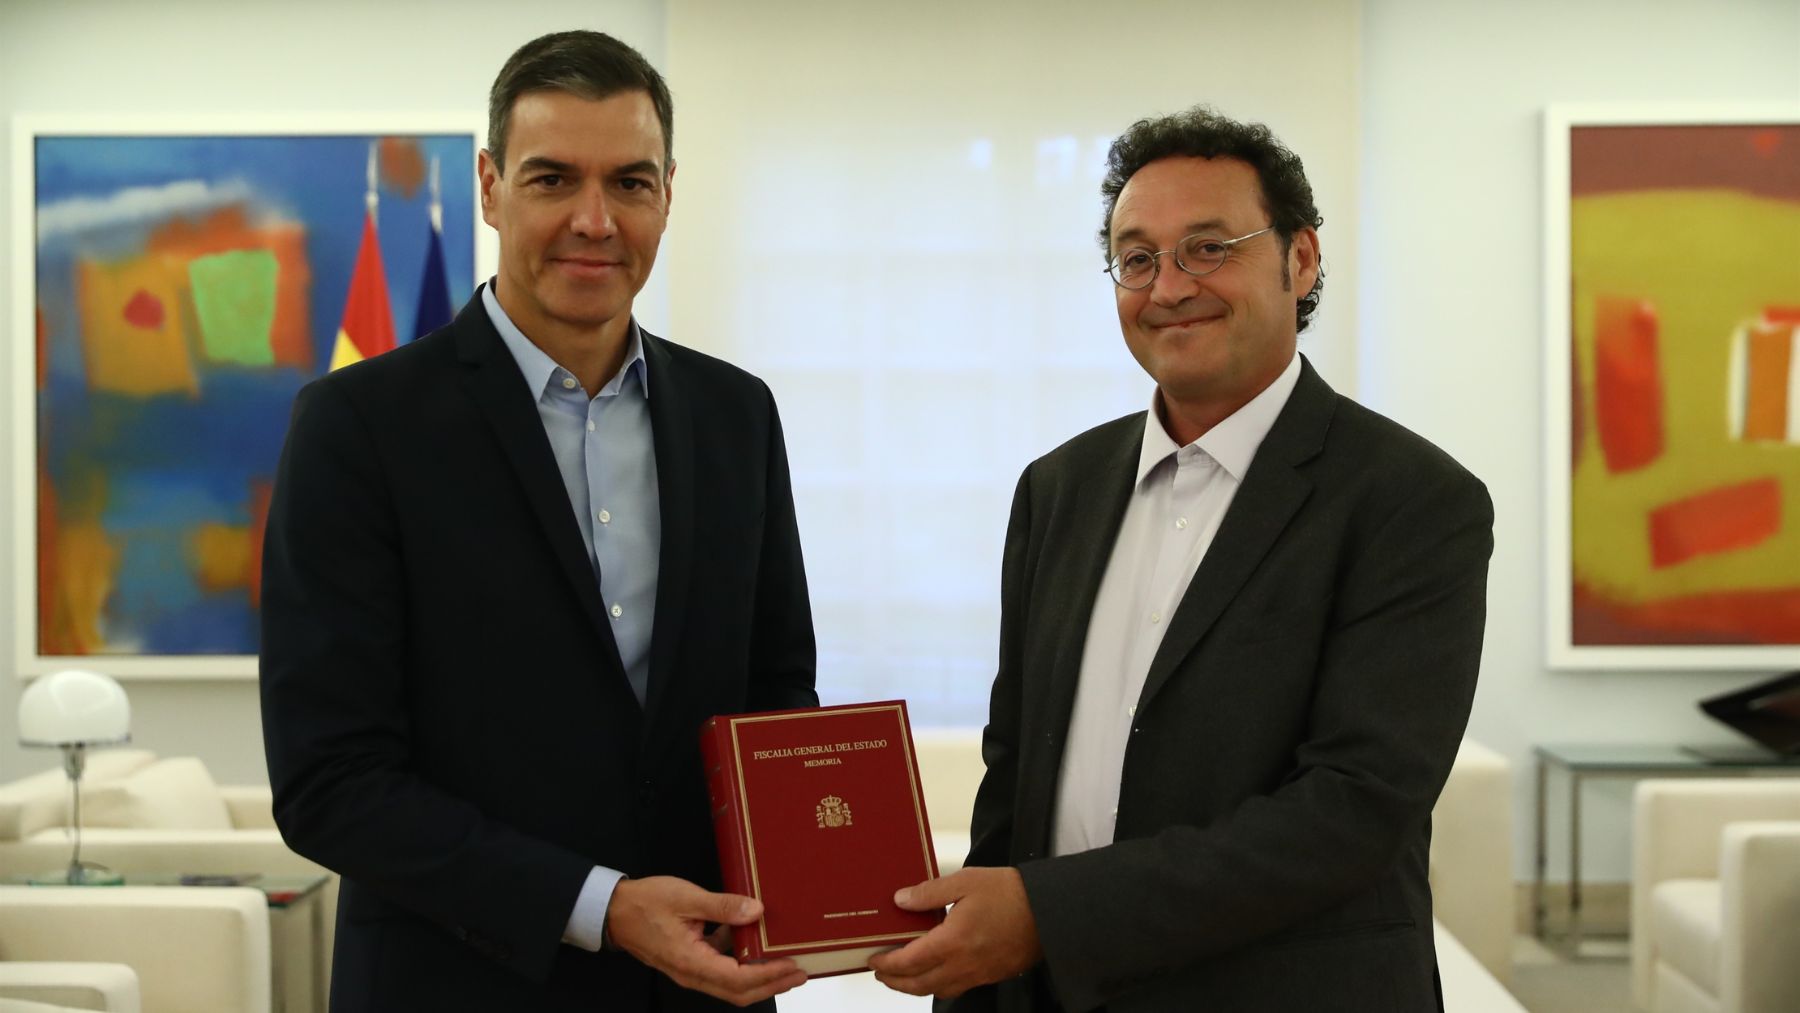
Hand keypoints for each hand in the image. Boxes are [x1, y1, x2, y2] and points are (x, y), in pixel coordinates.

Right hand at [606, 876, 806, 1005]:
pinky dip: (742, 964)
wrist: (614, 911)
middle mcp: (692, 974)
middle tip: (800, 973)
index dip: (769, 975)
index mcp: (691, 962)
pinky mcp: (690, 962)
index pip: (739, 978)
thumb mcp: (686, 898)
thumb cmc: (645, 903)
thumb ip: (723, 907)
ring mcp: (690, 971)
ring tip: (785, 962)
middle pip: (739, 992)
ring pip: (731, 984)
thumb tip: (756, 911)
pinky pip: (720, 970)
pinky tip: (754, 944)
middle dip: (772, 984)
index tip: (792, 966)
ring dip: (760, 978)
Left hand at [867, 866, 1040, 998]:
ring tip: (903, 975)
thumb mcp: (965, 882)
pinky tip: (935, 973)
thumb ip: (929, 893)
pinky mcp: (990, 976)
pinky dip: (937, 985)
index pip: (908, 962)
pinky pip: (956, 989)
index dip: (886, 963)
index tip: (874, 958)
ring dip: (914, 987)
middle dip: (894, 981)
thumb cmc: (1011, 894)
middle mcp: (962, 965)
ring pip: (936, 990)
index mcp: (952, 942)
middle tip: (880, 972)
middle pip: (918, 984)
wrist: (1049, 912)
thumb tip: (900, 900)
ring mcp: (977, 974)